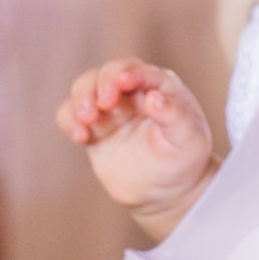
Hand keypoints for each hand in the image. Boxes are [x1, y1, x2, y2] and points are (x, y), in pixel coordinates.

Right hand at [56, 58, 213, 228]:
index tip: (124, 82)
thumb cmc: (184, 157)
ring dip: (81, 98)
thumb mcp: (189, 137)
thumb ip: (175, 116)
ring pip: (85, 88)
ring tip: (87, 118)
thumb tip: (154, 98)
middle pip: (107, 73)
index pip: (139, 70)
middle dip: (102, 83)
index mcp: (159, 86)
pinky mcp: (93, 130)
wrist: (168, 190)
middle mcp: (131, 93)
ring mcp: (110, 110)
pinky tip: (80, 136)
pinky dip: (69, 120)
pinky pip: (71, 116)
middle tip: (105, 103)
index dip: (130, 72)